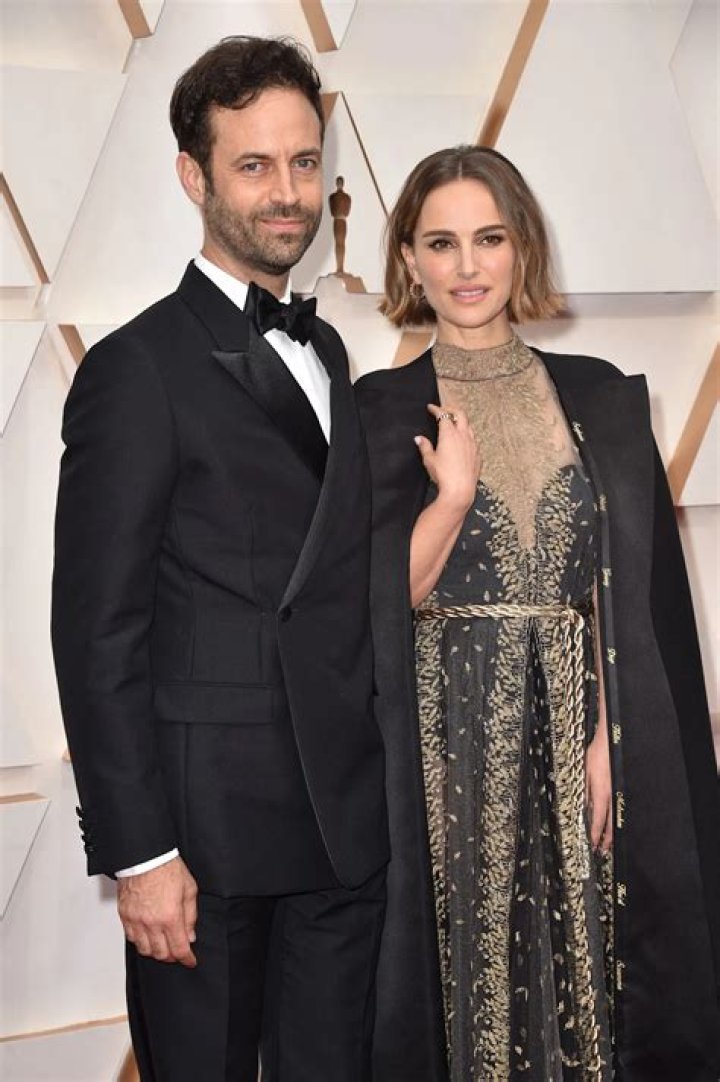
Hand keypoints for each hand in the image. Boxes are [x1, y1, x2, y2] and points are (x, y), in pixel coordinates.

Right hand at [118, 856, 197, 966]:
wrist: (145, 856)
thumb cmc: (167, 868)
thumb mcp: (189, 890)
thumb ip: (190, 916)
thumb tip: (190, 935)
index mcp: (170, 917)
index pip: (179, 949)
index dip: (187, 959)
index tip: (190, 960)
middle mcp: (151, 922)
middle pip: (161, 954)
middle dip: (172, 957)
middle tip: (178, 952)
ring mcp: (136, 920)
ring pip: (145, 949)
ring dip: (156, 951)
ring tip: (163, 945)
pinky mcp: (125, 915)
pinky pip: (131, 938)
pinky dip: (141, 942)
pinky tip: (148, 936)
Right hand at [415, 404, 479, 513]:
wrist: (460, 489)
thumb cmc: (444, 475)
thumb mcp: (429, 460)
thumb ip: (424, 446)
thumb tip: (419, 439)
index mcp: (449, 434)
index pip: (443, 415)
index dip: (436, 409)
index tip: (431, 407)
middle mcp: (463, 435)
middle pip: (460, 414)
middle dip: (452, 409)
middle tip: (444, 409)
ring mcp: (473, 444)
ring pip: (468, 426)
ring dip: (461, 421)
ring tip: (454, 423)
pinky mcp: (477, 454)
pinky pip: (473, 440)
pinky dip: (467, 436)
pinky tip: (463, 442)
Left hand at [585, 734, 612, 852]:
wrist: (611, 742)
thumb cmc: (597, 754)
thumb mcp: (584, 772)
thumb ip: (585, 791)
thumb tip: (583, 805)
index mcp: (601, 793)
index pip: (597, 819)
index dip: (595, 833)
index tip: (592, 843)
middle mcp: (612, 796)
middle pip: (610, 823)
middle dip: (606, 838)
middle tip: (602, 850)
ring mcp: (619, 793)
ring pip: (616, 817)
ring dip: (612, 832)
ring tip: (609, 843)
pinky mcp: (622, 788)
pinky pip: (619, 808)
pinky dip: (616, 819)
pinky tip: (615, 823)